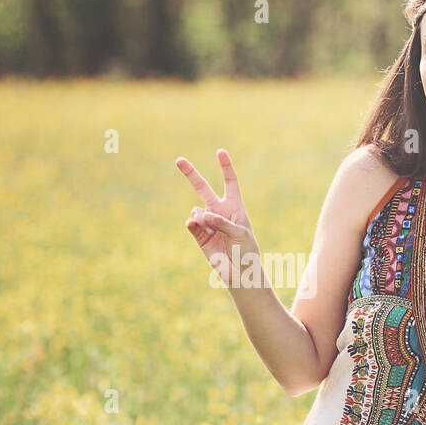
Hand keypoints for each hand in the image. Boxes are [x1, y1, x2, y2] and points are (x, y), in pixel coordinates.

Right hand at [175, 149, 261, 287]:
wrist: (239, 272)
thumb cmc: (246, 250)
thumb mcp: (241, 234)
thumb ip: (223, 222)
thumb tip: (202, 215)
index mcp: (234, 207)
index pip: (230, 182)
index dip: (225, 167)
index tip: (220, 152)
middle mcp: (219, 212)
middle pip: (203, 188)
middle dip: (191, 174)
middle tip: (178, 160)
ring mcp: (207, 223)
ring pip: (197, 211)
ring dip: (203, 218)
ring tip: (212, 229)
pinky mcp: (199, 236)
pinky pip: (192, 224)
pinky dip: (193, 223)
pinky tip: (194, 225)